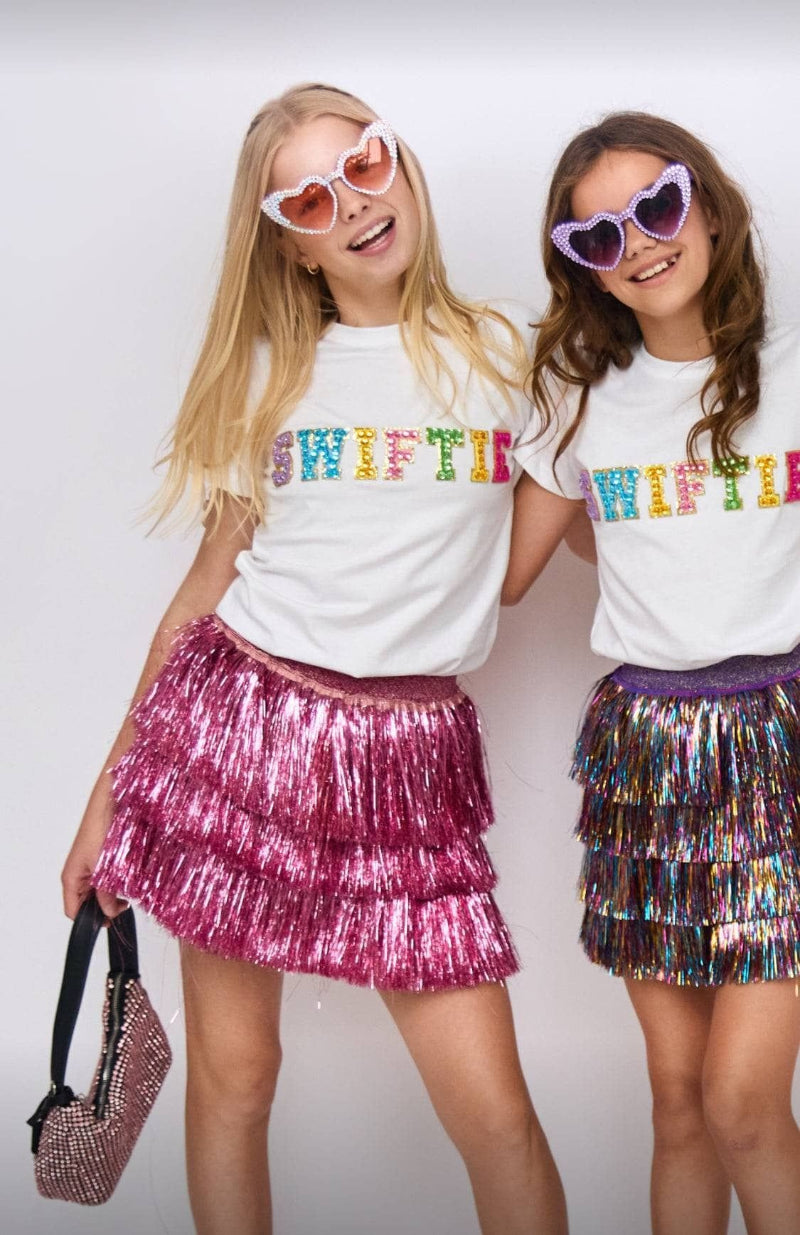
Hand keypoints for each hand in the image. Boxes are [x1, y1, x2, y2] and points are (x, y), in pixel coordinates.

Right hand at [61, 773, 128, 919]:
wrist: (110, 805)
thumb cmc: (99, 831)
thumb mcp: (102, 869)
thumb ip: (104, 894)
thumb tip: (108, 913)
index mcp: (71, 879)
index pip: (73, 911)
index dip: (90, 920)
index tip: (109, 922)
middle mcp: (79, 875)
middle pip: (87, 903)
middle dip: (104, 908)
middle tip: (123, 906)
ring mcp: (90, 868)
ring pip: (99, 893)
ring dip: (112, 896)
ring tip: (127, 895)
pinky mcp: (102, 861)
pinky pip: (107, 880)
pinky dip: (116, 885)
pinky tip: (127, 882)